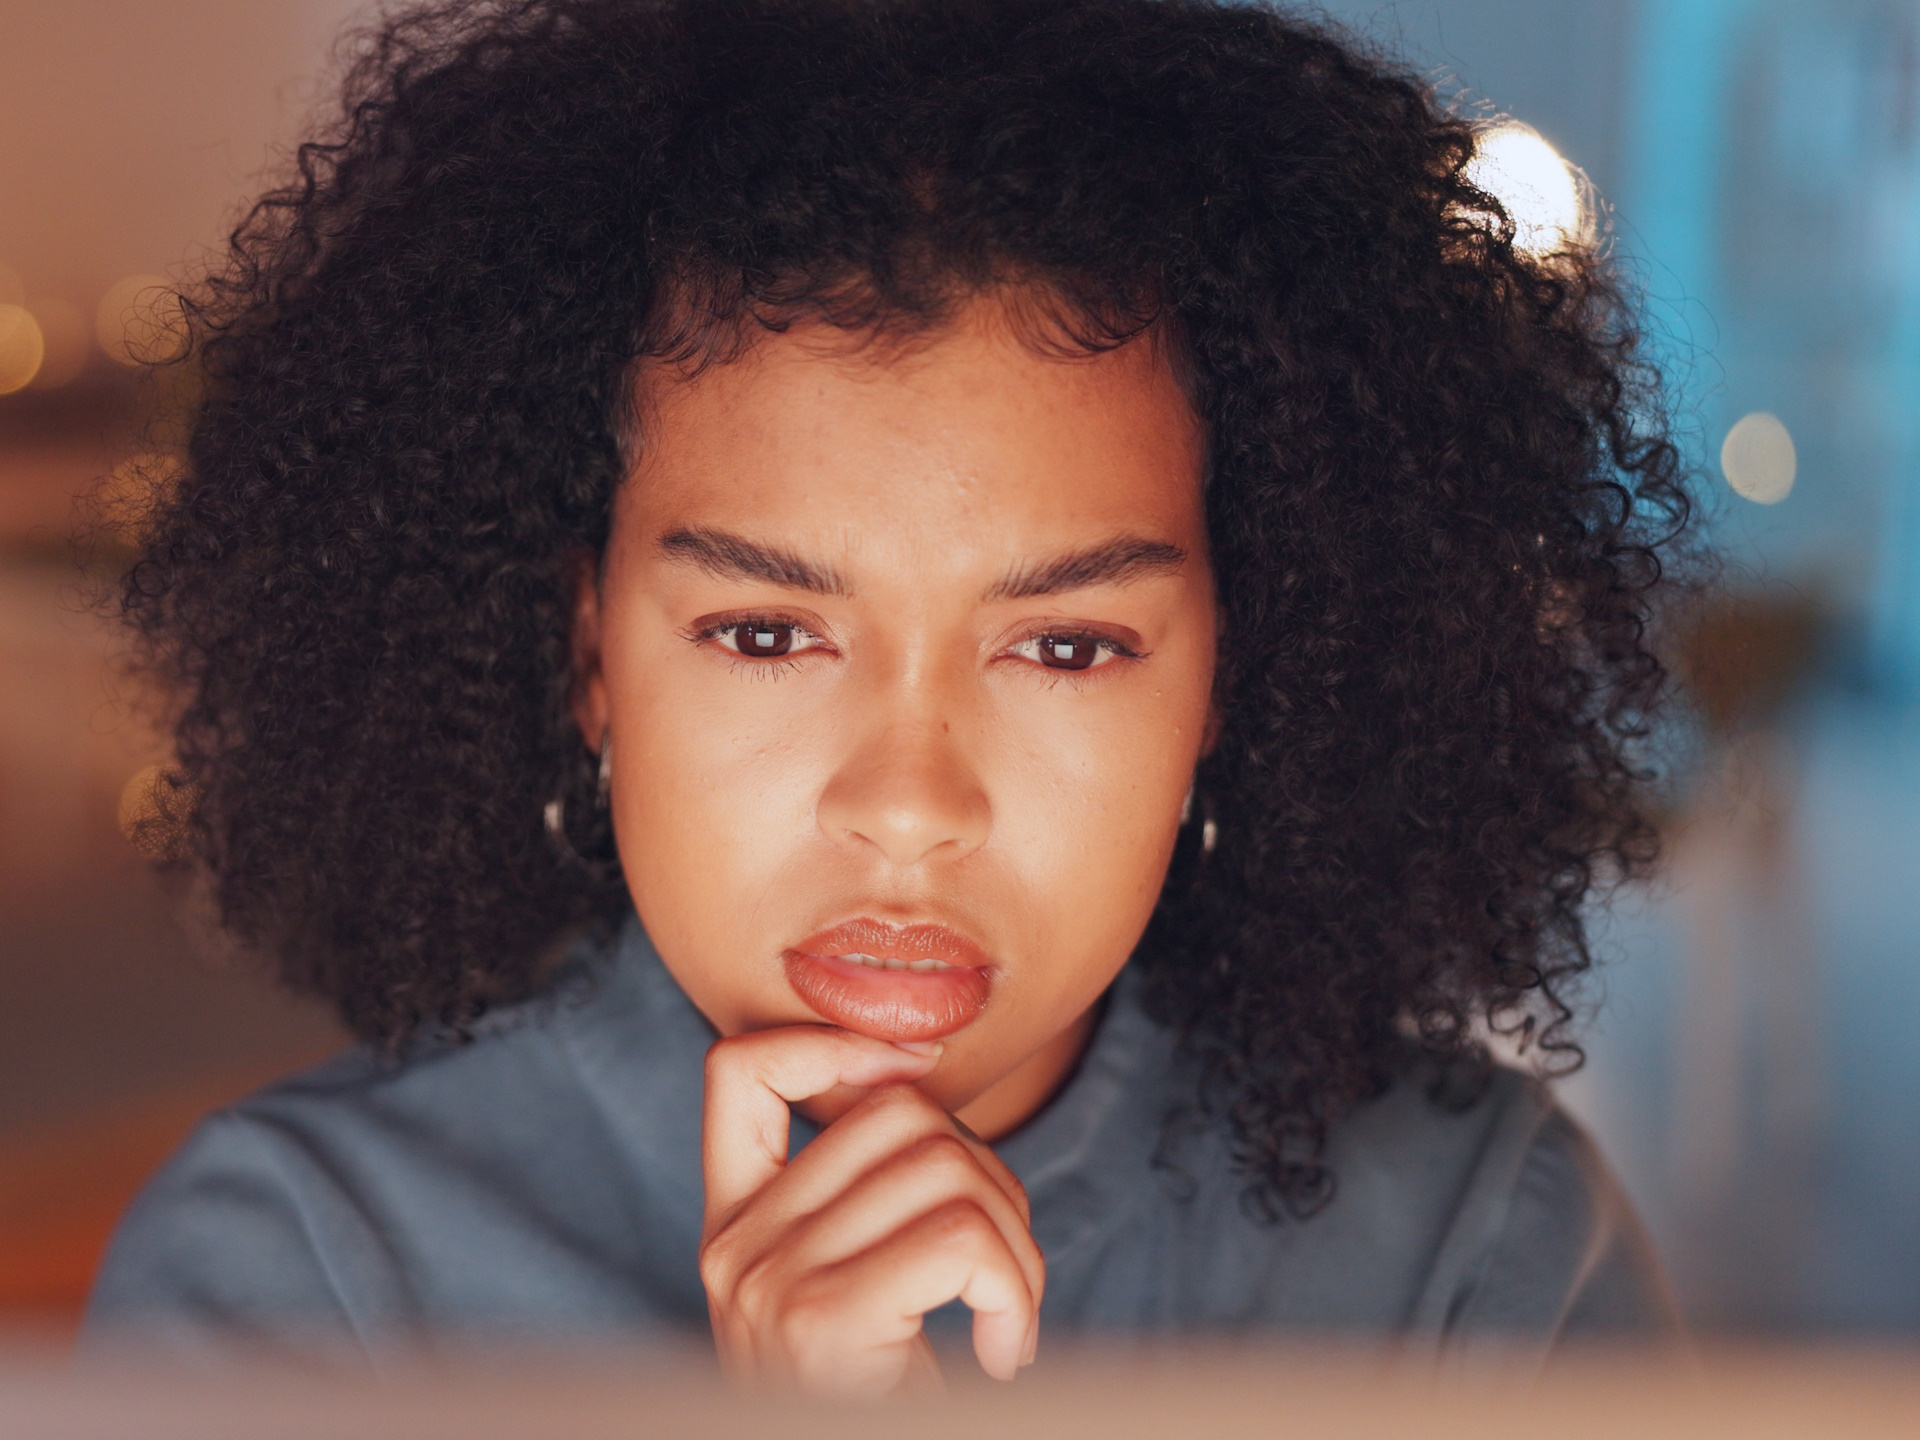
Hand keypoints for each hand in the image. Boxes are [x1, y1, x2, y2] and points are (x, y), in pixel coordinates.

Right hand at [699, 1026, 1044, 1396]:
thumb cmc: (882, 1407)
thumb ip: (867, 1193)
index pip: (738, 1069)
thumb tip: (916, 1066)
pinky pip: (963, 1240)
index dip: (834, 1042)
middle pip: (900, 1113)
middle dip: (992, 1175)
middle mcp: (734, 1247)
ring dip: (1017, 1242)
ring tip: (1007, 1320)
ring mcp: (766, 1283)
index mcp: (734, 1229)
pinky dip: (1016, 1291)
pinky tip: (1002, 1354)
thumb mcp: (857, 1293)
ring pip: (947, 1169)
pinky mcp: (818, 1322)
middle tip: (1001, 1273)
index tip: (919, 1075)